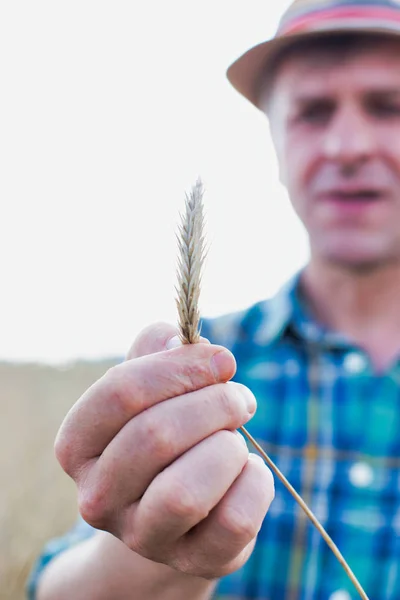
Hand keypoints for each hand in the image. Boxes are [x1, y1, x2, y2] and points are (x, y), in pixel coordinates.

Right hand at [55, 323, 273, 579]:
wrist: (179, 508)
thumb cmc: (164, 434)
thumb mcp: (152, 388)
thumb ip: (156, 351)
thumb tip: (178, 337)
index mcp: (77, 445)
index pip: (121, 392)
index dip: (180, 367)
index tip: (223, 359)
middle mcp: (96, 497)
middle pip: (156, 435)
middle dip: (215, 404)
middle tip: (240, 398)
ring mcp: (141, 537)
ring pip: (185, 491)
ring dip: (228, 447)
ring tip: (235, 438)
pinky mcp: (191, 561)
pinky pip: (234, 519)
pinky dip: (255, 481)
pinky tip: (247, 471)